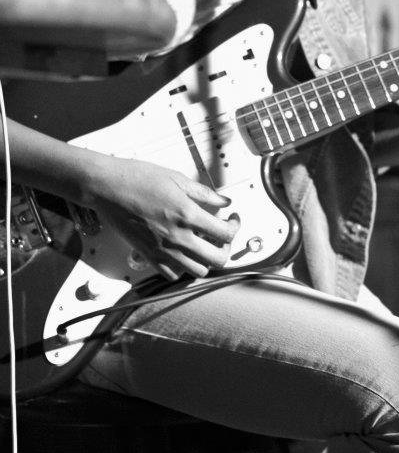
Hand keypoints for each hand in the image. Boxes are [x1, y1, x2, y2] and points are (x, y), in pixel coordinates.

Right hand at [88, 157, 239, 279]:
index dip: (235, 227)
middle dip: (225, 248)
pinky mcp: (148, 256)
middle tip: (221, 235)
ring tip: (203, 243)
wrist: (108, 187)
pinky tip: (182, 251)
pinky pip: (172, 274)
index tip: (232, 220)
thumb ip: (205, 194)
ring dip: (205, 259)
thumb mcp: (178, 179)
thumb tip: (224, 202)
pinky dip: (182, 267)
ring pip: (197, 271)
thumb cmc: (138, 178)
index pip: (226, 234)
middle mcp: (178, 237)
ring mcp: (163, 250)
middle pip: (217, 260)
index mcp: (188, 214)